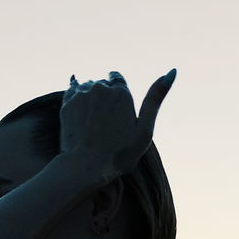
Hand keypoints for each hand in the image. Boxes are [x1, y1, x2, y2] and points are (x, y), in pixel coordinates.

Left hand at [59, 69, 174, 179]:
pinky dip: (75, 97)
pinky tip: (78, 109)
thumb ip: (155, 99)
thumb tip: (172, 71)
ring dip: (89, 98)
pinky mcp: (66, 103)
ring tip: (91, 122)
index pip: (117, 79)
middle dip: (103, 97)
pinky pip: (71, 91)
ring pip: (87, 88)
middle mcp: (100, 88)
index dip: (117, 94)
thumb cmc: (119, 154)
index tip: (117, 110)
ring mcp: (81, 95)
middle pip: (102, 84)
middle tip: (104, 122)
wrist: (86, 166)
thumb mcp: (144, 130)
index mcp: (121, 93)